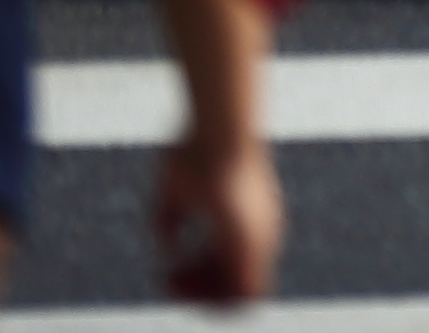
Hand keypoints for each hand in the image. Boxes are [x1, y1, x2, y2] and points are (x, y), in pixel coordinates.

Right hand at [154, 125, 275, 307]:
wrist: (221, 128)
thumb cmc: (195, 149)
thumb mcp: (174, 189)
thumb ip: (171, 219)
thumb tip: (169, 244)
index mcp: (245, 221)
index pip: (228, 270)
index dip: (197, 280)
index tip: (167, 272)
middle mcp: (260, 233)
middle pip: (234, 289)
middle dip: (198, 294)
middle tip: (168, 280)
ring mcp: (261, 237)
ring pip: (242, 299)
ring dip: (202, 300)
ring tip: (172, 280)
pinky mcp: (255, 240)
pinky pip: (245, 295)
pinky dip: (211, 299)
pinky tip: (180, 278)